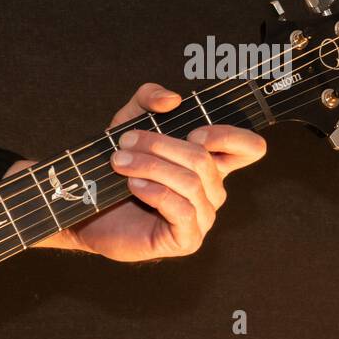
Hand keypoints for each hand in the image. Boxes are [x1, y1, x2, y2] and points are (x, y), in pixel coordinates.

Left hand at [31, 83, 266, 261]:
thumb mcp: (127, 122)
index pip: (249, 148)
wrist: (89, 213)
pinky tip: (133, 186)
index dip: (229, 136)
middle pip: (203, 160)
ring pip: (190, 183)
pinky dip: (155, 192)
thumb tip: (172, 99)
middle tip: (124, 142)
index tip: (193, 131)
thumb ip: (148, 99)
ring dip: (150, 166)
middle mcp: (213, 190)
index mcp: (210, 163)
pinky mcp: (187, 240)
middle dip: (160, 145)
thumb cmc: (116, 169)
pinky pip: (180, 209)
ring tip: (120, 163)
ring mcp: (202, 217)